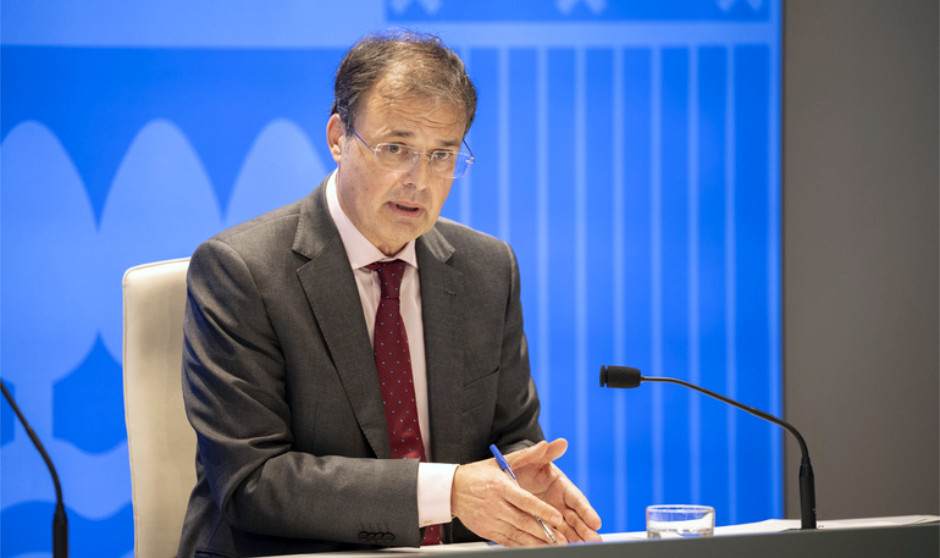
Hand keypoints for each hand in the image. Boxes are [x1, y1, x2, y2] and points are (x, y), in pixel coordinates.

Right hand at [450, 439, 600, 545]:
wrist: (452, 490)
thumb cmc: (478, 475)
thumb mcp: (501, 461)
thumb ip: (526, 455)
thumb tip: (545, 445)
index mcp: (500, 487)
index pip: (524, 501)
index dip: (542, 510)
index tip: (557, 517)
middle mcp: (496, 505)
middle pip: (523, 521)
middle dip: (544, 531)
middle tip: (561, 537)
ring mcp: (491, 520)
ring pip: (517, 534)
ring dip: (536, 541)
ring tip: (553, 545)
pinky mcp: (487, 531)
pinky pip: (508, 541)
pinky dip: (522, 545)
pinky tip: (535, 547)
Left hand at [507, 439, 602, 543]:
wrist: (500, 480)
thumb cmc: (519, 467)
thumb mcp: (530, 459)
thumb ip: (545, 453)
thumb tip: (562, 442)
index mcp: (561, 486)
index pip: (577, 500)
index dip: (587, 511)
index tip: (596, 521)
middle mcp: (559, 503)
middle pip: (576, 518)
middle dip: (585, 529)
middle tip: (594, 540)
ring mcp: (551, 515)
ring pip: (567, 530)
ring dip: (576, 539)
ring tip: (583, 547)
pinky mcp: (541, 525)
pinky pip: (551, 536)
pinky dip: (557, 543)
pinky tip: (561, 549)